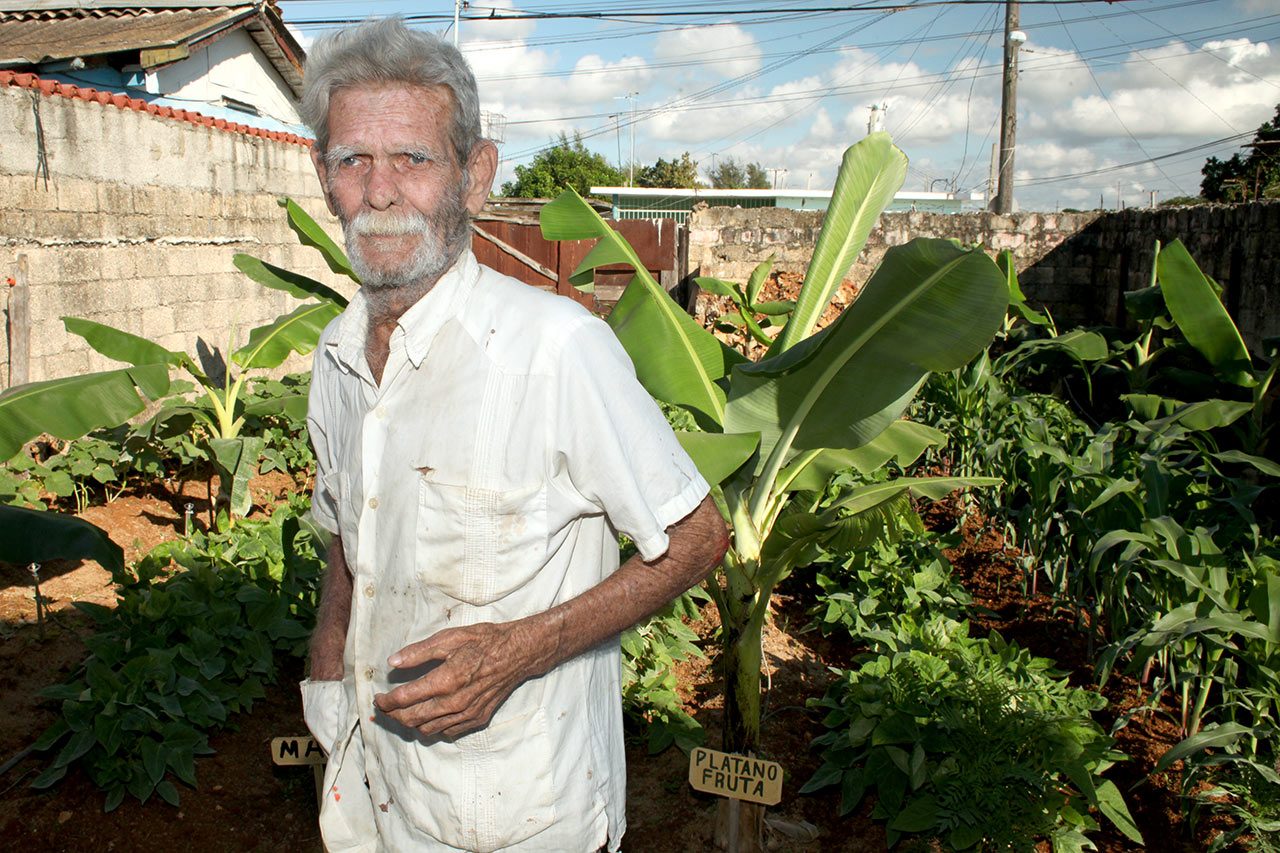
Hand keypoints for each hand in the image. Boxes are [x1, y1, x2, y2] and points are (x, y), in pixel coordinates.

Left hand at [373, 621, 545, 739]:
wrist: (518, 653)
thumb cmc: (485, 641)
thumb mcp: (451, 637)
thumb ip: (419, 652)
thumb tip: (393, 662)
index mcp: (446, 680)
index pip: (404, 699)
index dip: (385, 701)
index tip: (377, 697)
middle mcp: (455, 702)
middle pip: (411, 719)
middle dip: (392, 714)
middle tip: (384, 705)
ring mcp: (467, 714)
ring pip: (426, 730)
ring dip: (410, 722)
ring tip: (404, 710)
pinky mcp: (476, 719)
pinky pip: (446, 732)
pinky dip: (432, 727)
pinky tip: (430, 713)